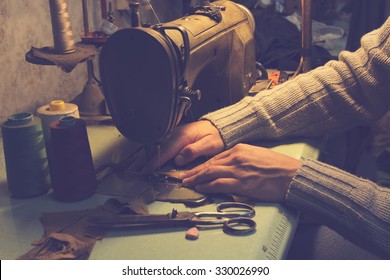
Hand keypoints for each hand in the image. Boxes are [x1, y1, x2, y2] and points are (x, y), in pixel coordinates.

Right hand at [125, 120, 224, 171]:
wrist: (217, 127)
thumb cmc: (215, 136)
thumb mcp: (210, 144)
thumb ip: (194, 151)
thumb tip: (180, 158)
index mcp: (183, 137)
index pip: (165, 151)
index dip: (155, 162)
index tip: (146, 170)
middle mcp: (174, 134)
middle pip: (155, 149)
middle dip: (142, 160)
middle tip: (132, 171)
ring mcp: (171, 134)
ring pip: (153, 147)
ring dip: (140, 156)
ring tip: (131, 166)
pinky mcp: (171, 136)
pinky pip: (156, 145)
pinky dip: (146, 152)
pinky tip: (139, 158)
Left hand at [180, 143, 301, 201]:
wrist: (291, 175)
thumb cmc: (278, 166)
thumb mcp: (257, 155)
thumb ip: (241, 159)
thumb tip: (229, 167)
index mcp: (240, 149)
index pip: (215, 157)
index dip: (202, 165)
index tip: (194, 169)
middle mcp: (236, 158)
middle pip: (209, 165)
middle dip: (194, 171)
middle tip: (183, 177)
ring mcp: (238, 170)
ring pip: (210, 173)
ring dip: (196, 179)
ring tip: (187, 183)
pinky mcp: (241, 183)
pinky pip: (218, 184)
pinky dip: (207, 186)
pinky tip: (200, 188)